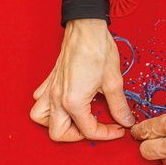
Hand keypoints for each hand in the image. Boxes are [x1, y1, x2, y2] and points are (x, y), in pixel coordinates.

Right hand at [30, 19, 134, 140]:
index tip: (119, 129)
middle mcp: (57, 99)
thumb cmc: (98, 50)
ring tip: (76, 120)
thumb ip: (119, 106)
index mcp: (74, 102)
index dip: (107, 134)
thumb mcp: (113, 82)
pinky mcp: (50, 80)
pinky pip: (40, 100)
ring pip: (41, 118)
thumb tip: (126, 120)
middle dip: (78, 136)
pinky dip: (49, 107)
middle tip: (96, 127)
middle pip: (58, 133)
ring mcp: (50, 89)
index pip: (88, 131)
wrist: (86, 28)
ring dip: (57, 124)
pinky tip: (66, 103)